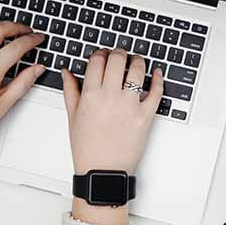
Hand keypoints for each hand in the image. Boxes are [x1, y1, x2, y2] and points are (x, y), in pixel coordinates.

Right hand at [62, 49, 163, 224]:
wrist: (103, 171)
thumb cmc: (87, 148)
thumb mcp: (72, 117)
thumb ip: (70, 90)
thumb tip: (67, 71)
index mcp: (90, 95)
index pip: (97, 60)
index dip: (101, 53)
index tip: (103, 55)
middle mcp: (110, 97)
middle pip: (118, 59)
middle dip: (119, 52)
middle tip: (120, 55)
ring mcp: (130, 106)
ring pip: (138, 70)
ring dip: (138, 61)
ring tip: (137, 61)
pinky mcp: (145, 116)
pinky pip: (156, 92)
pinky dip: (158, 80)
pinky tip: (157, 74)